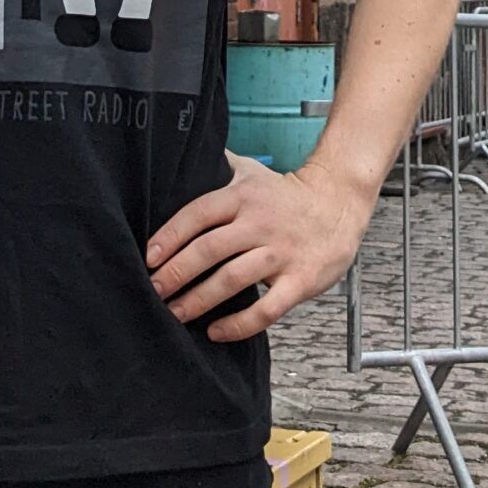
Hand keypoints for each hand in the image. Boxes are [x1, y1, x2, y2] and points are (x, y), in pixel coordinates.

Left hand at [144, 151, 374, 343]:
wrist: (339, 203)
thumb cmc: (287, 194)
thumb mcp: (251, 172)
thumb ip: (217, 168)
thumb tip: (180, 156)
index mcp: (243, 197)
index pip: (199, 214)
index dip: (171, 236)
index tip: (148, 258)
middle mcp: (259, 223)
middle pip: (210, 249)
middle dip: (177, 273)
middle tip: (153, 291)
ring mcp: (280, 253)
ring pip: (232, 280)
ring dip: (199, 300)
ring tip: (175, 314)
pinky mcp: (299, 280)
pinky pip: (266, 309)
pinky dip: (239, 324)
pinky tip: (216, 331)